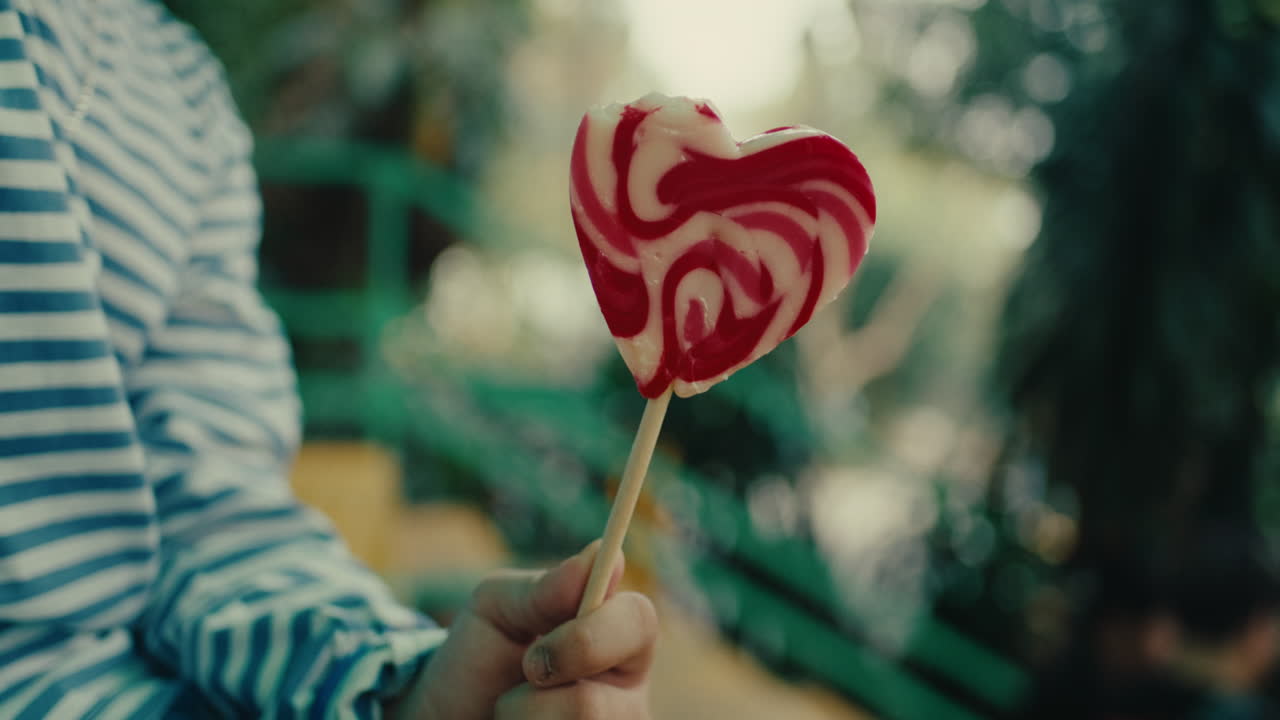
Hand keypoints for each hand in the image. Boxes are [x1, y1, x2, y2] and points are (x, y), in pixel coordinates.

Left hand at [391, 541, 657, 719]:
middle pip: (606, 706)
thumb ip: (544, 587)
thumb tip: (603, 553)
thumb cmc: (479, 657)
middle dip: (543, 703)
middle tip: (516, 692)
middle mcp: (626, 691)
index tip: (535, 658)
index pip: (639, 621)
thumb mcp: (497, 609)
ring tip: (509, 714)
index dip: (589, 638)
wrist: (449, 717)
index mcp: (614, 636)